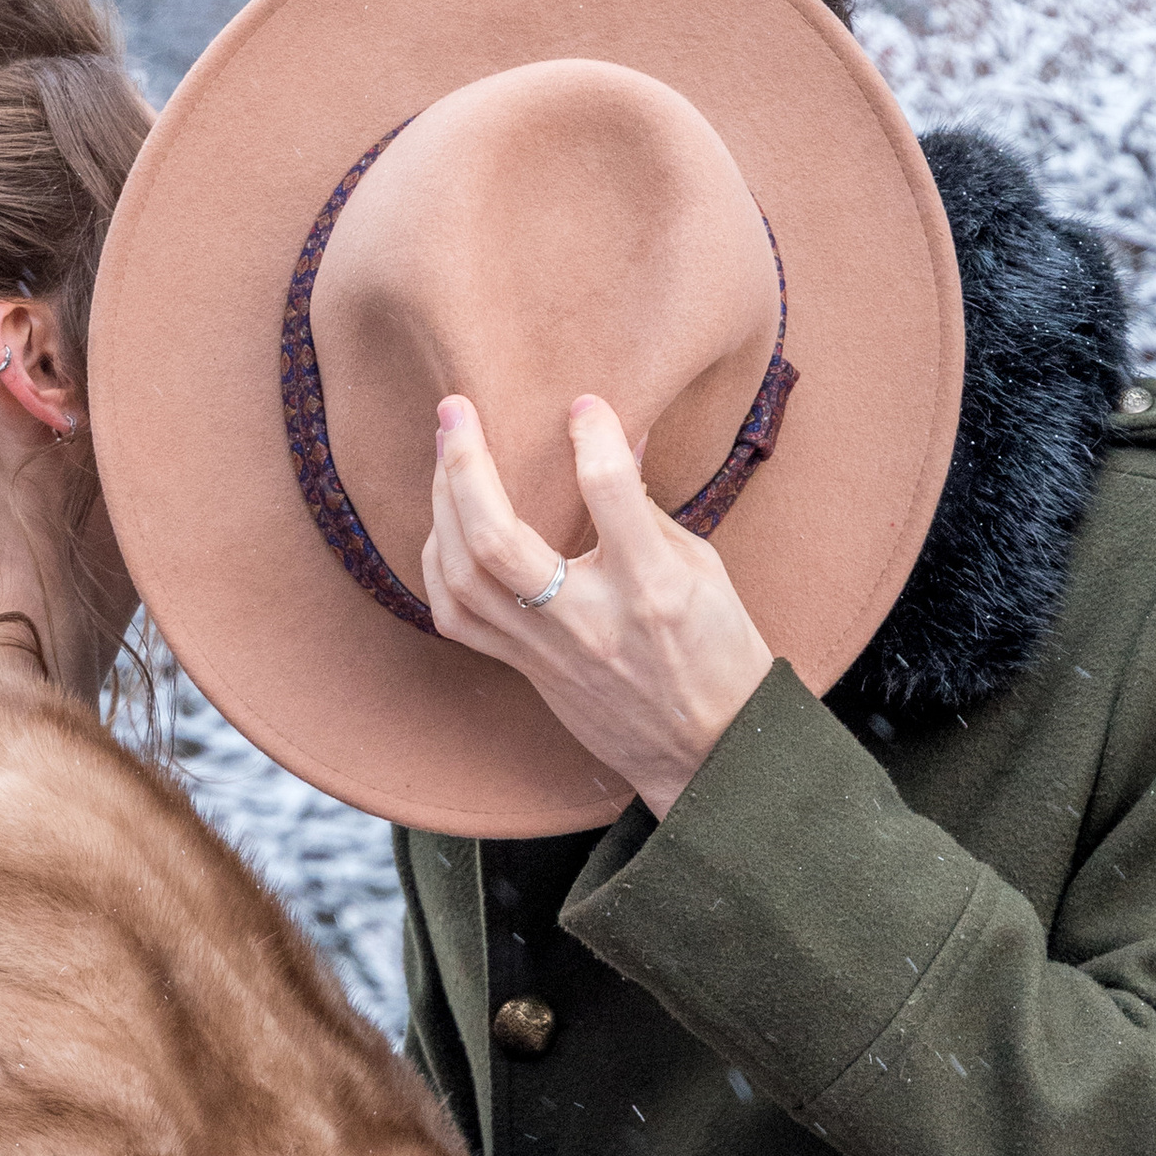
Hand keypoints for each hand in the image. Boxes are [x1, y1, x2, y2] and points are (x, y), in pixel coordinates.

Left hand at [423, 394, 773, 820]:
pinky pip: (458, 618)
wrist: (707, 751)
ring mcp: (550, 651)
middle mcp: (591, 620)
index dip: (593, 433)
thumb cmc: (716, 651)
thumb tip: (617, 435)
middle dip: (466, 465)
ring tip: (445, 455)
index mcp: (652, 585)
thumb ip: (648, 507)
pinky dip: (439, 566)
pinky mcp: (527, 671)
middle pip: (498, 540)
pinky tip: (445, 528)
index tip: (583, 405)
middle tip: (455, 409)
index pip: (611, 489)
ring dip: (443, 506)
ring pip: (464, 577)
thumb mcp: (702, 569)